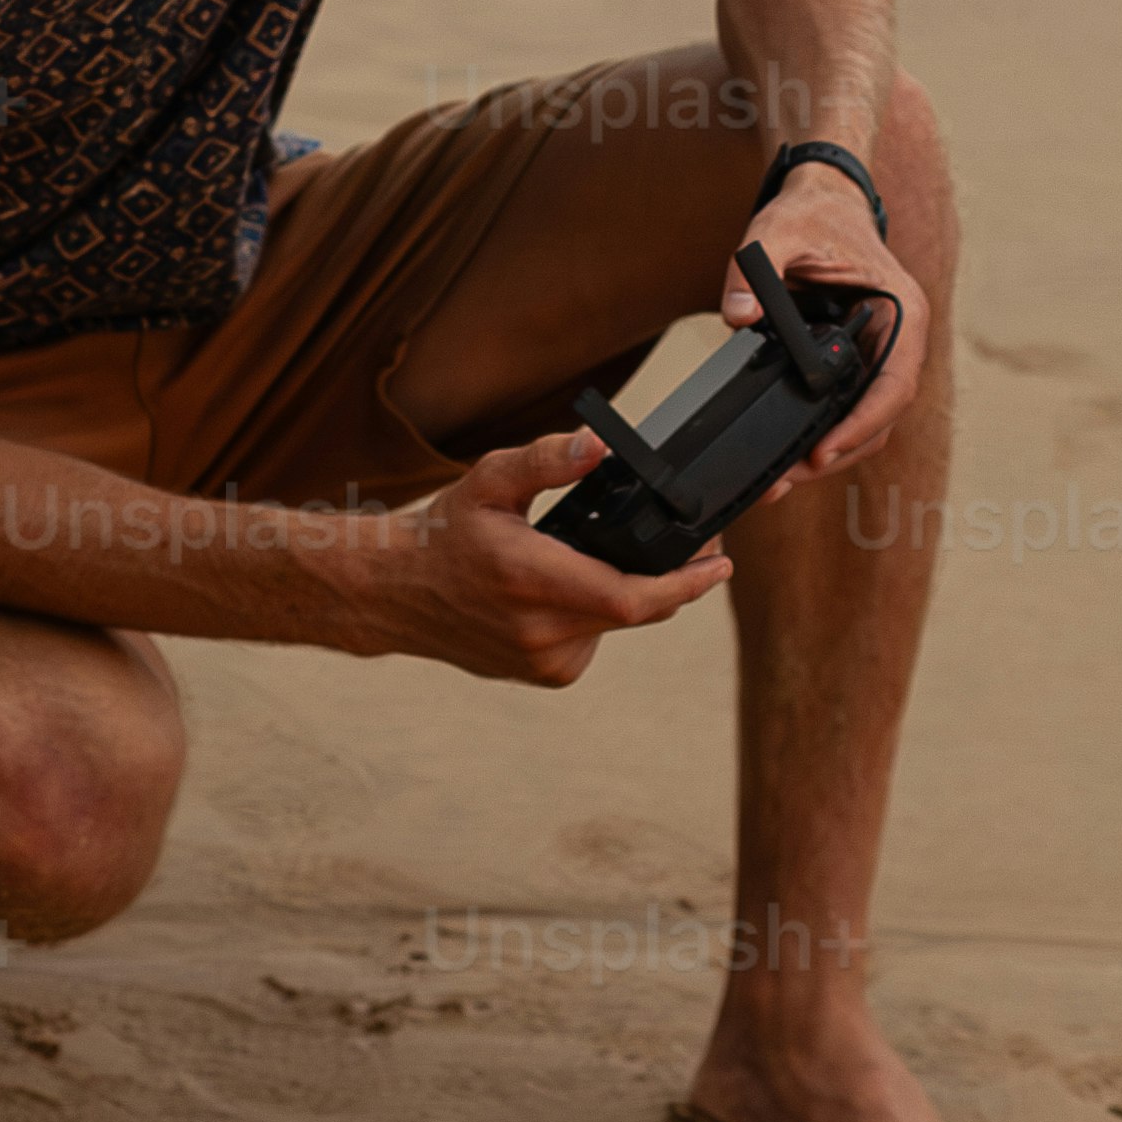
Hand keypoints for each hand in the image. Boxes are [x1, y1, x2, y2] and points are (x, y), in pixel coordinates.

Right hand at [364, 428, 735, 684]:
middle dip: (671, 580)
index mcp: (532, 580)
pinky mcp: (545, 675)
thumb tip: (598, 445)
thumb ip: (546, 461)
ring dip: (627, 593)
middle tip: (694, 547)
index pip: (631, 596)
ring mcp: (543, 662)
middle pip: (634, 610)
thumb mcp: (489, 480)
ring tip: (601, 557)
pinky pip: (595, 640)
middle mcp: (541, 631)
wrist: (401, 594)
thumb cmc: (446, 532)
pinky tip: (574, 589)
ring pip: (616, 624)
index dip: (684, 585)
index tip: (720, 565)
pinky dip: (598, 612)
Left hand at [730, 175, 922, 493]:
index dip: (861, 425)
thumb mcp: (775, 232)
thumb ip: (751, 269)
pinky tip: (791, 451)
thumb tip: (737, 316)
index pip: (893, 385)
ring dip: (831, 451)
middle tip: (789, 478)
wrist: (823, 202)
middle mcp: (901, 339)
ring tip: (784, 478)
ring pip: (868, 420)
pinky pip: (851, 406)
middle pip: (881, 416)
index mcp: (901, 311)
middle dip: (839, 452)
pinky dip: (825, 431)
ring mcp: (884, 354)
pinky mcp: (860, 362)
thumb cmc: (810, 214)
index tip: (823, 452)